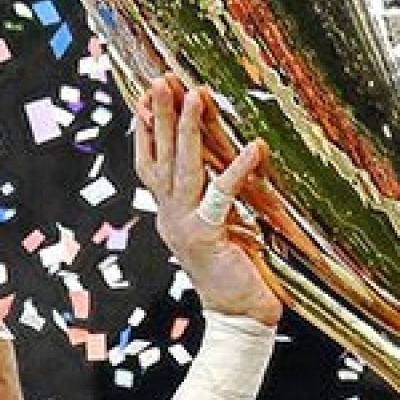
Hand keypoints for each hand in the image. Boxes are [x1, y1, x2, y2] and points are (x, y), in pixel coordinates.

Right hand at [134, 74, 282, 327]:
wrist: (239, 320)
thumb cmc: (236, 273)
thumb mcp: (221, 227)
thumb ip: (216, 198)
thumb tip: (223, 161)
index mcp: (170, 214)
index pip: (150, 164)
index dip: (146, 130)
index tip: (145, 95)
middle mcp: (169, 217)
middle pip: (159, 157)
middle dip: (159, 115)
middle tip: (160, 79)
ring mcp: (184, 226)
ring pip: (182, 168)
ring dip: (187, 128)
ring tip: (195, 95)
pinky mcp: (207, 237)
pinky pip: (221, 195)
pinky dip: (237, 169)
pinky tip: (254, 146)